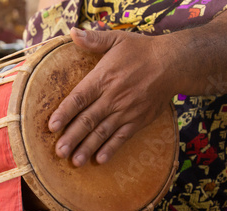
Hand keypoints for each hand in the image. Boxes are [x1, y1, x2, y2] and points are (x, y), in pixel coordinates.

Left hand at [49, 28, 177, 166]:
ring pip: (103, 132)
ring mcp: (126, 111)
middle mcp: (112, 97)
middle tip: (58, 152)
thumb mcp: (117, 40)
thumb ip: (93, 40)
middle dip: (72, 137)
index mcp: (103, 78)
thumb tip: (73, 32)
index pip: (79, 98)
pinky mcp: (138, 120)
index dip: (64, 112)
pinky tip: (100, 160)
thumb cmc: (141, 51)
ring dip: (88, 147)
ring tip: (75, 162)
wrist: (174, 63)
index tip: (51, 126)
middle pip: (88, 120)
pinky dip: (111, 149)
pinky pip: (122, 137)